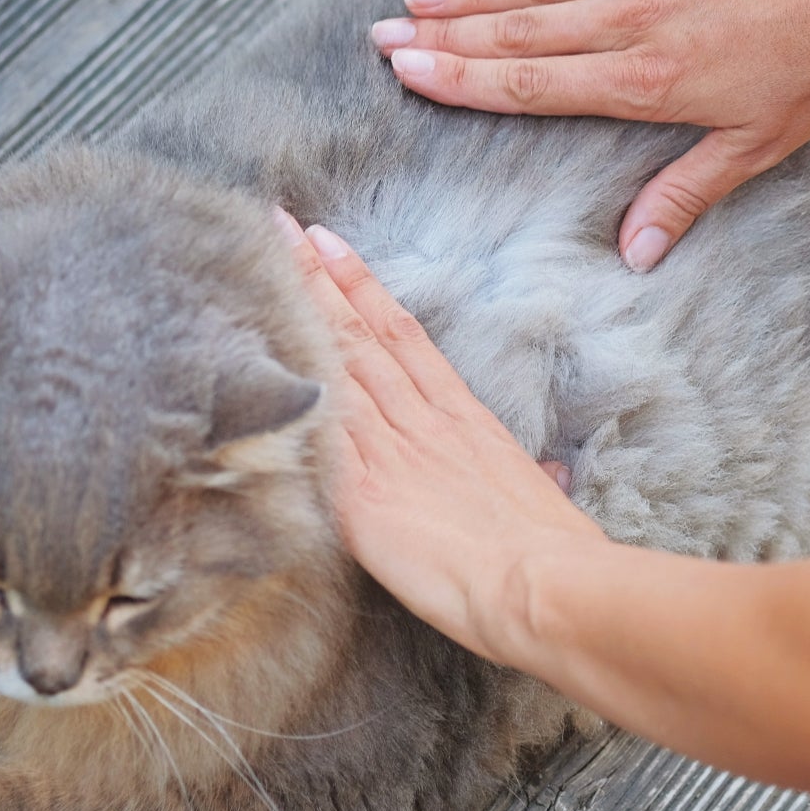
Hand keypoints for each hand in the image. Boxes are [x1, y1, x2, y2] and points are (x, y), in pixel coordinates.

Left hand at [275, 211, 610, 661]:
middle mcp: (421, 422)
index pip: (403, 335)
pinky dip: (289, 386)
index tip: (332, 245)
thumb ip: (532, 480)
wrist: (542, 582)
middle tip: (279, 228)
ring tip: (264, 263)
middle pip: (359, 333)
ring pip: (336, 363)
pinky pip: (316, 429)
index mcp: (464, 420)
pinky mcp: (361, 493)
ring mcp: (388, 452)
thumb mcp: (543, 501)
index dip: (364, 287)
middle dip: (317, 278)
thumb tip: (548, 479)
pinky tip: (255, 355)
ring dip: (299, 312)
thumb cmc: (553, 553)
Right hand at [370, 0, 809, 270]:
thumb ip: (686, 193)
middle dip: (447, 38)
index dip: (464, 81)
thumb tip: (635, 254)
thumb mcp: (757, 144)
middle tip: (382, 37)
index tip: (410, 73)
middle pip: (519, 33)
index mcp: (644, 82)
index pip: (532, 86)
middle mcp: (630, 21)